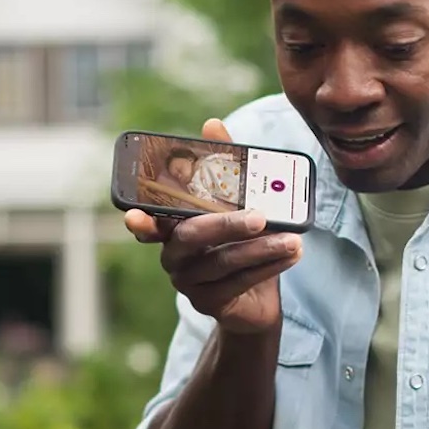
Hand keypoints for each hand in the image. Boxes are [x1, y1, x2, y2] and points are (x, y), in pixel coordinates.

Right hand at [124, 119, 302, 335]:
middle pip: (192, 237)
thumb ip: (223, 165)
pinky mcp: (208, 303)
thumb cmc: (240, 242)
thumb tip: (211, 125)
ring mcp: (188, 281)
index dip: (141, 219)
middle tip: (259, 216)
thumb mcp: (235, 201)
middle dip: (227, 224)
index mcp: (172, 226)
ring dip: (261, 249)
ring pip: (222, 261)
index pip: (151, 220)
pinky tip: (291, 255)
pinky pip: (239, 282)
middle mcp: (174, 254)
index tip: (135, 216)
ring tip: (293, 239)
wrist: (256, 298)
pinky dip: (268, 267)